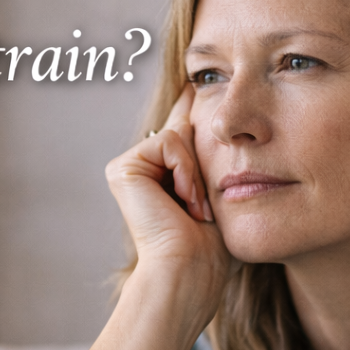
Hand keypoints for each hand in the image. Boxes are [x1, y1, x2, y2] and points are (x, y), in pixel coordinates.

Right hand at [105, 86, 230, 298]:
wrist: (189, 271)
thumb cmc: (212, 249)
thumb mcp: (223, 193)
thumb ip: (217, 157)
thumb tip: (225, 117)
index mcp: (165, 175)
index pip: (184, 129)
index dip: (193, 104)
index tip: (199, 78)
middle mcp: (144, 168)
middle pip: (187, 128)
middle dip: (205, 161)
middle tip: (203, 209)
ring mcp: (131, 167)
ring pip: (179, 136)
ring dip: (197, 174)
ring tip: (195, 210)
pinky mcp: (123, 168)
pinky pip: (169, 143)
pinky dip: (185, 171)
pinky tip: (183, 202)